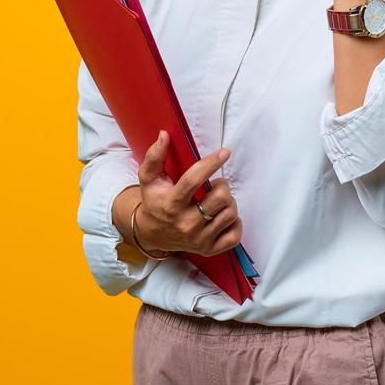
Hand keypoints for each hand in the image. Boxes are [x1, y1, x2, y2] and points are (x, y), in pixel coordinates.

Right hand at [133, 131, 242, 256]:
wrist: (153, 233)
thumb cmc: (155, 201)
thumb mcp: (149, 178)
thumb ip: (155, 156)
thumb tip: (164, 135)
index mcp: (171, 204)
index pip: (194, 181)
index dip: (211, 163)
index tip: (225, 152)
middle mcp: (185, 223)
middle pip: (221, 198)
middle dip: (222, 186)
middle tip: (215, 185)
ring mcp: (199, 239)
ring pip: (230, 214)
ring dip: (228, 202)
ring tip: (217, 200)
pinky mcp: (209, 250)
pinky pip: (235, 235)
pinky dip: (234, 223)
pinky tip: (222, 216)